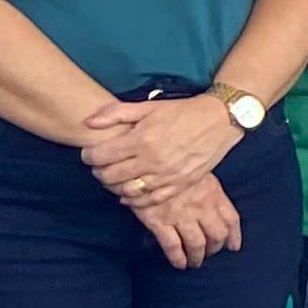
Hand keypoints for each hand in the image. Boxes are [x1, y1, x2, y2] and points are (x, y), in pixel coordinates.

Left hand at [79, 94, 240, 205]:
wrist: (219, 121)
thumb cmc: (182, 112)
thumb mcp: (149, 106)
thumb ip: (116, 113)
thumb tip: (89, 122)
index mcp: (142, 139)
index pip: (100, 156)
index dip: (88, 156)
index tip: (90, 154)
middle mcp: (152, 160)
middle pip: (110, 176)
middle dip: (98, 172)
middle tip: (100, 167)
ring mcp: (166, 175)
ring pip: (127, 191)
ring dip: (114, 187)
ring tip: (114, 179)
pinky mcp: (179, 185)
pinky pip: (150, 200)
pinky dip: (135, 200)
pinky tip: (130, 193)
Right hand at [131, 173, 242, 268]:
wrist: (143, 160)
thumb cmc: (169, 162)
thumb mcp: (197, 170)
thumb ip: (207, 187)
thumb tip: (212, 203)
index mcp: (212, 192)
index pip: (231, 219)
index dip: (234, 235)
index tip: (233, 246)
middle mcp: (200, 207)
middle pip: (217, 235)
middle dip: (215, 248)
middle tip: (210, 254)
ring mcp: (180, 215)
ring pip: (197, 244)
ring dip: (197, 257)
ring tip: (194, 263)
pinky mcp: (158, 221)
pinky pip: (172, 246)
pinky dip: (177, 258)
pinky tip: (178, 264)